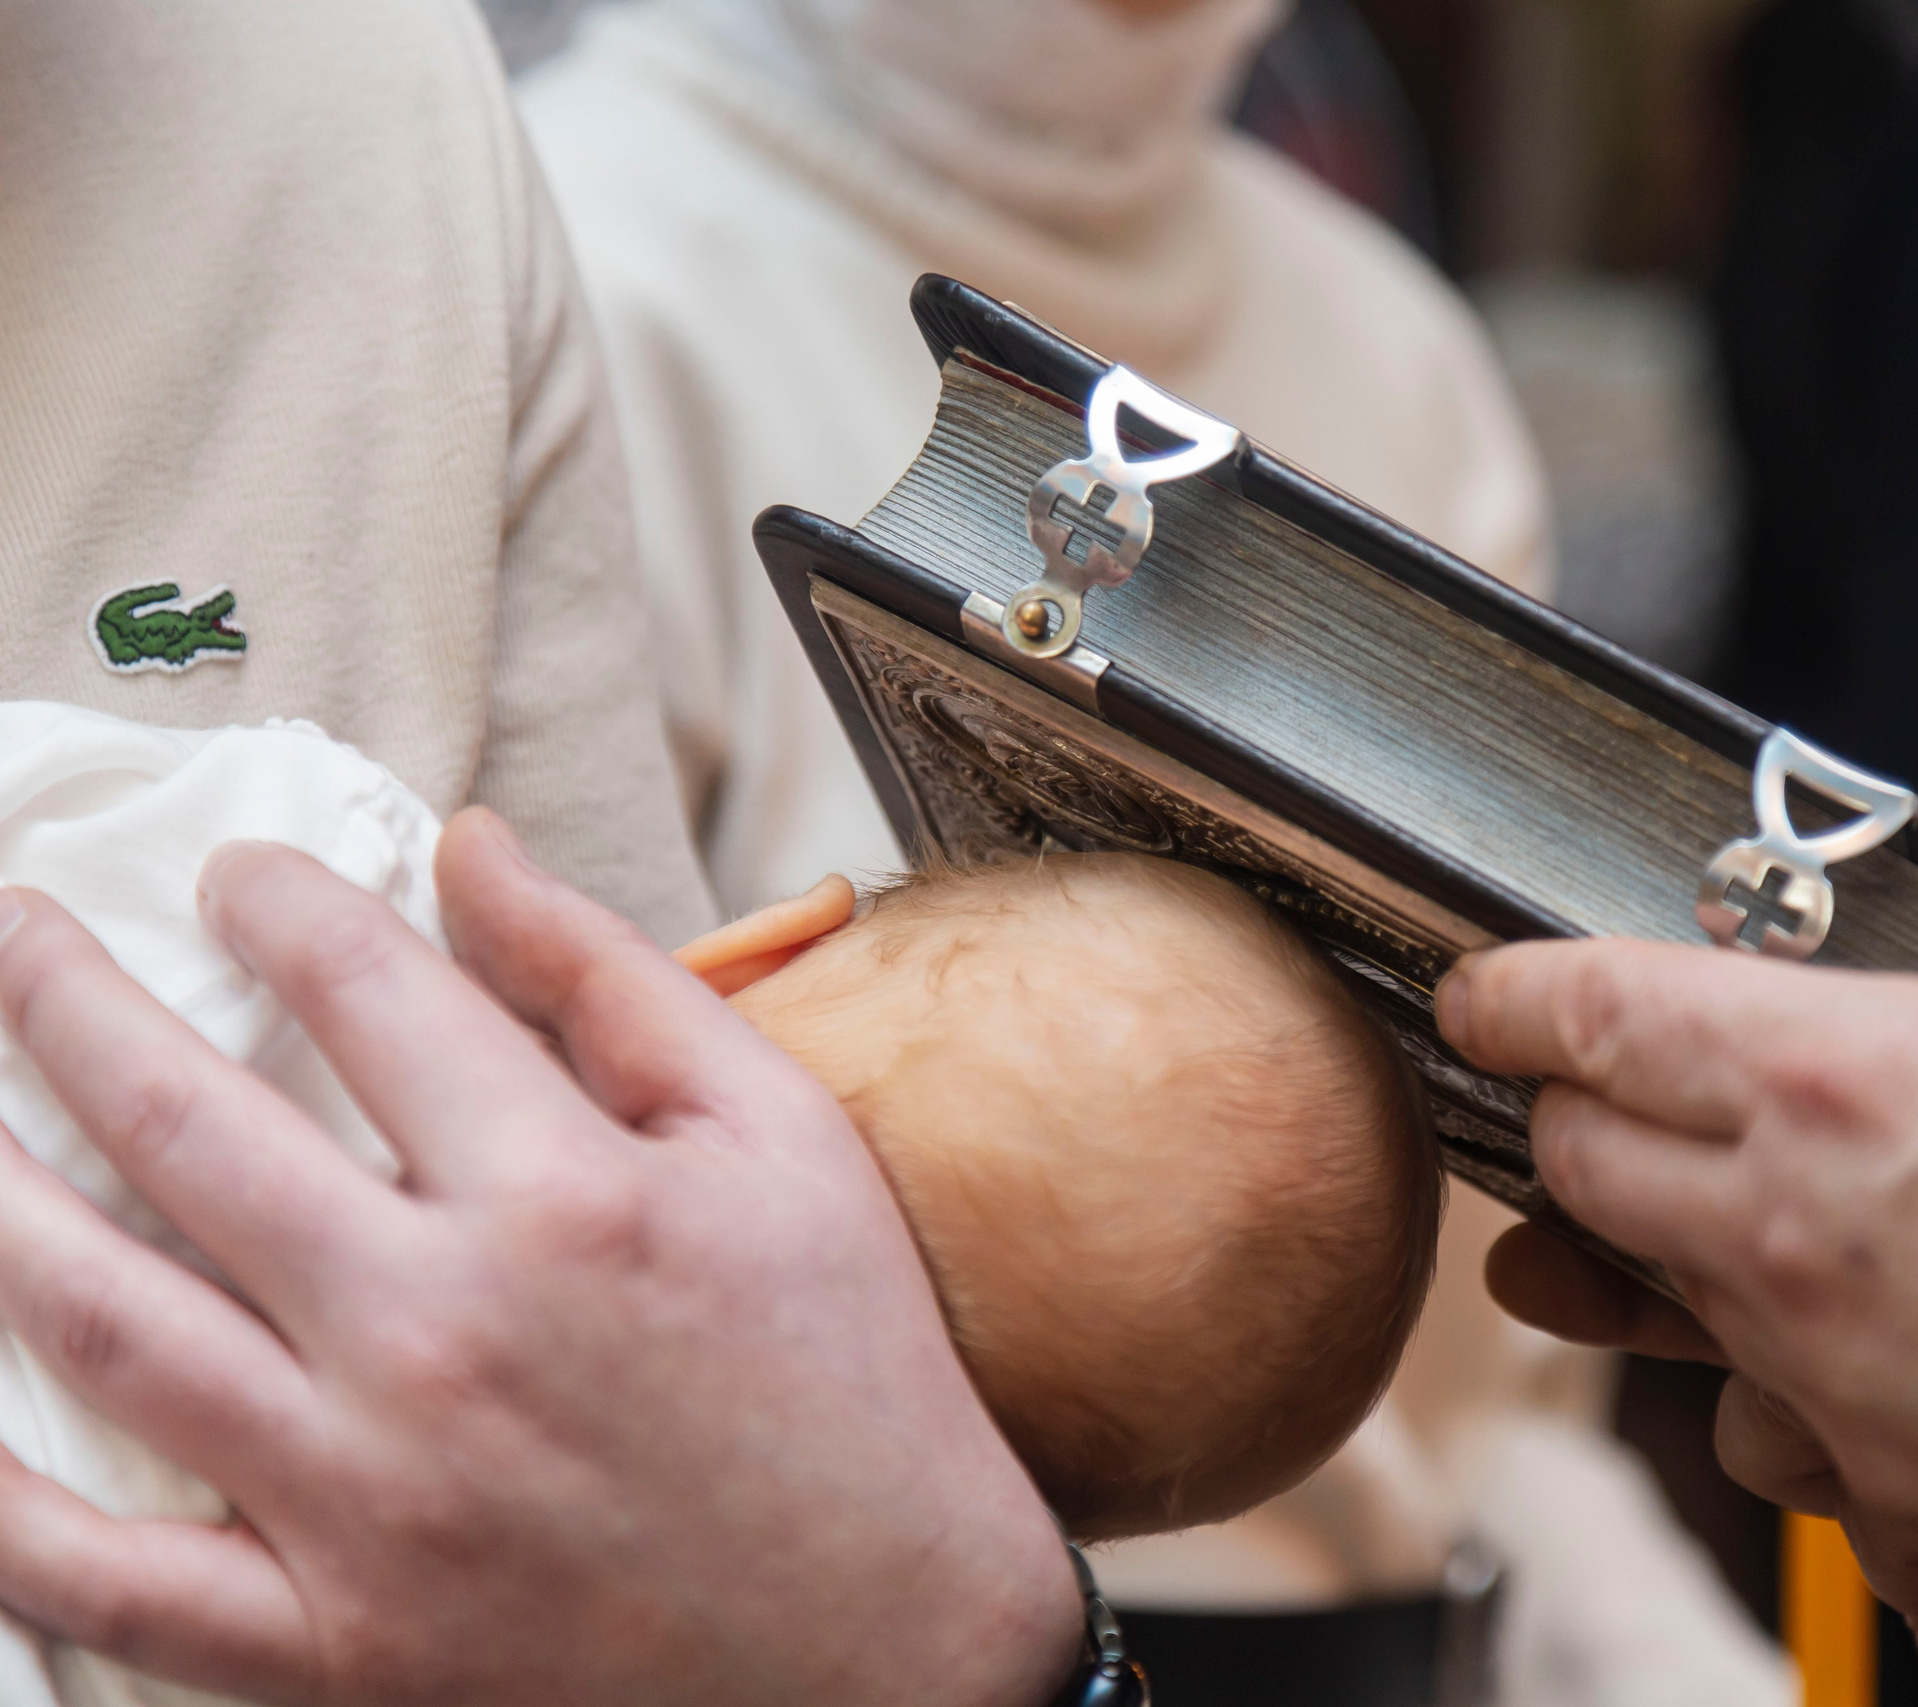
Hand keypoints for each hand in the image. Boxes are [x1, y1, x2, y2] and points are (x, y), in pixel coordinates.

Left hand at [0, 809, 1079, 1704]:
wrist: (893, 1655)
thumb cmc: (851, 1381)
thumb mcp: (787, 1142)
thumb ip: (620, 984)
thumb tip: (470, 848)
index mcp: (567, 1196)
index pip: (364, 990)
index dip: (276, 902)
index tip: (239, 877)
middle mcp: (441, 1334)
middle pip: (187, 1125)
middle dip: (66, 1001)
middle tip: (16, 937)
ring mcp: (366, 1501)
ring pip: (102, 1319)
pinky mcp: (329, 1647)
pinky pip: (94, 1575)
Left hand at [1441, 856, 1917, 1654]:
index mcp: (1845, 1073)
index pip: (1592, 1013)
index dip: (1513, 989)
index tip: (1482, 987)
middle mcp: (1799, 1228)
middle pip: (1582, 1162)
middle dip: (1568, 1115)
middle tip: (1590, 1090)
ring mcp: (1835, 1375)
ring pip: (1668, 1301)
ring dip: (1660, 1253)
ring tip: (1689, 1229)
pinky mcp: (1902, 1489)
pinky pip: (1789, 1420)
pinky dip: (1792, 1370)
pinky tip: (1854, 1345)